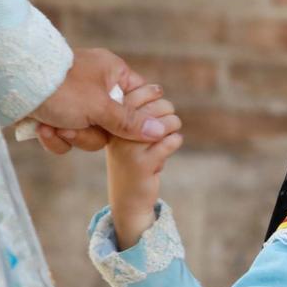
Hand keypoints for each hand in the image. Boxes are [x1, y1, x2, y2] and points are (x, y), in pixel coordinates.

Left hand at [28, 49, 166, 152]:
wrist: (11, 84)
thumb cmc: (60, 87)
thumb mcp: (99, 107)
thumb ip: (130, 122)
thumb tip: (161, 130)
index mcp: (112, 73)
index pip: (138, 99)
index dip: (134, 119)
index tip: (126, 131)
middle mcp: (96, 86)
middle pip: (112, 125)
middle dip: (89, 133)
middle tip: (73, 127)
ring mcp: (75, 101)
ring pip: (89, 134)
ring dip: (70, 136)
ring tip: (52, 125)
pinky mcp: (56, 113)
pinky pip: (67, 136)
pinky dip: (54, 137)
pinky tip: (42, 128)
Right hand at [106, 86, 183, 249]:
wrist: (128, 198)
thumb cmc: (131, 160)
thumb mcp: (127, 134)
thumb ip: (135, 113)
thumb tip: (155, 88)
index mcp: (112, 122)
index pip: (135, 93)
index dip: (152, 92)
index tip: (159, 96)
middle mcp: (117, 133)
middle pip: (155, 106)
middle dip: (168, 111)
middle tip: (169, 122)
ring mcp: (129, 149)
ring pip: (165, 123)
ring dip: (174, 126)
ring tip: (170, 135)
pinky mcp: (143, 164)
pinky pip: (170, 142)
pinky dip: (175, 142)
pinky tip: (170, 146)